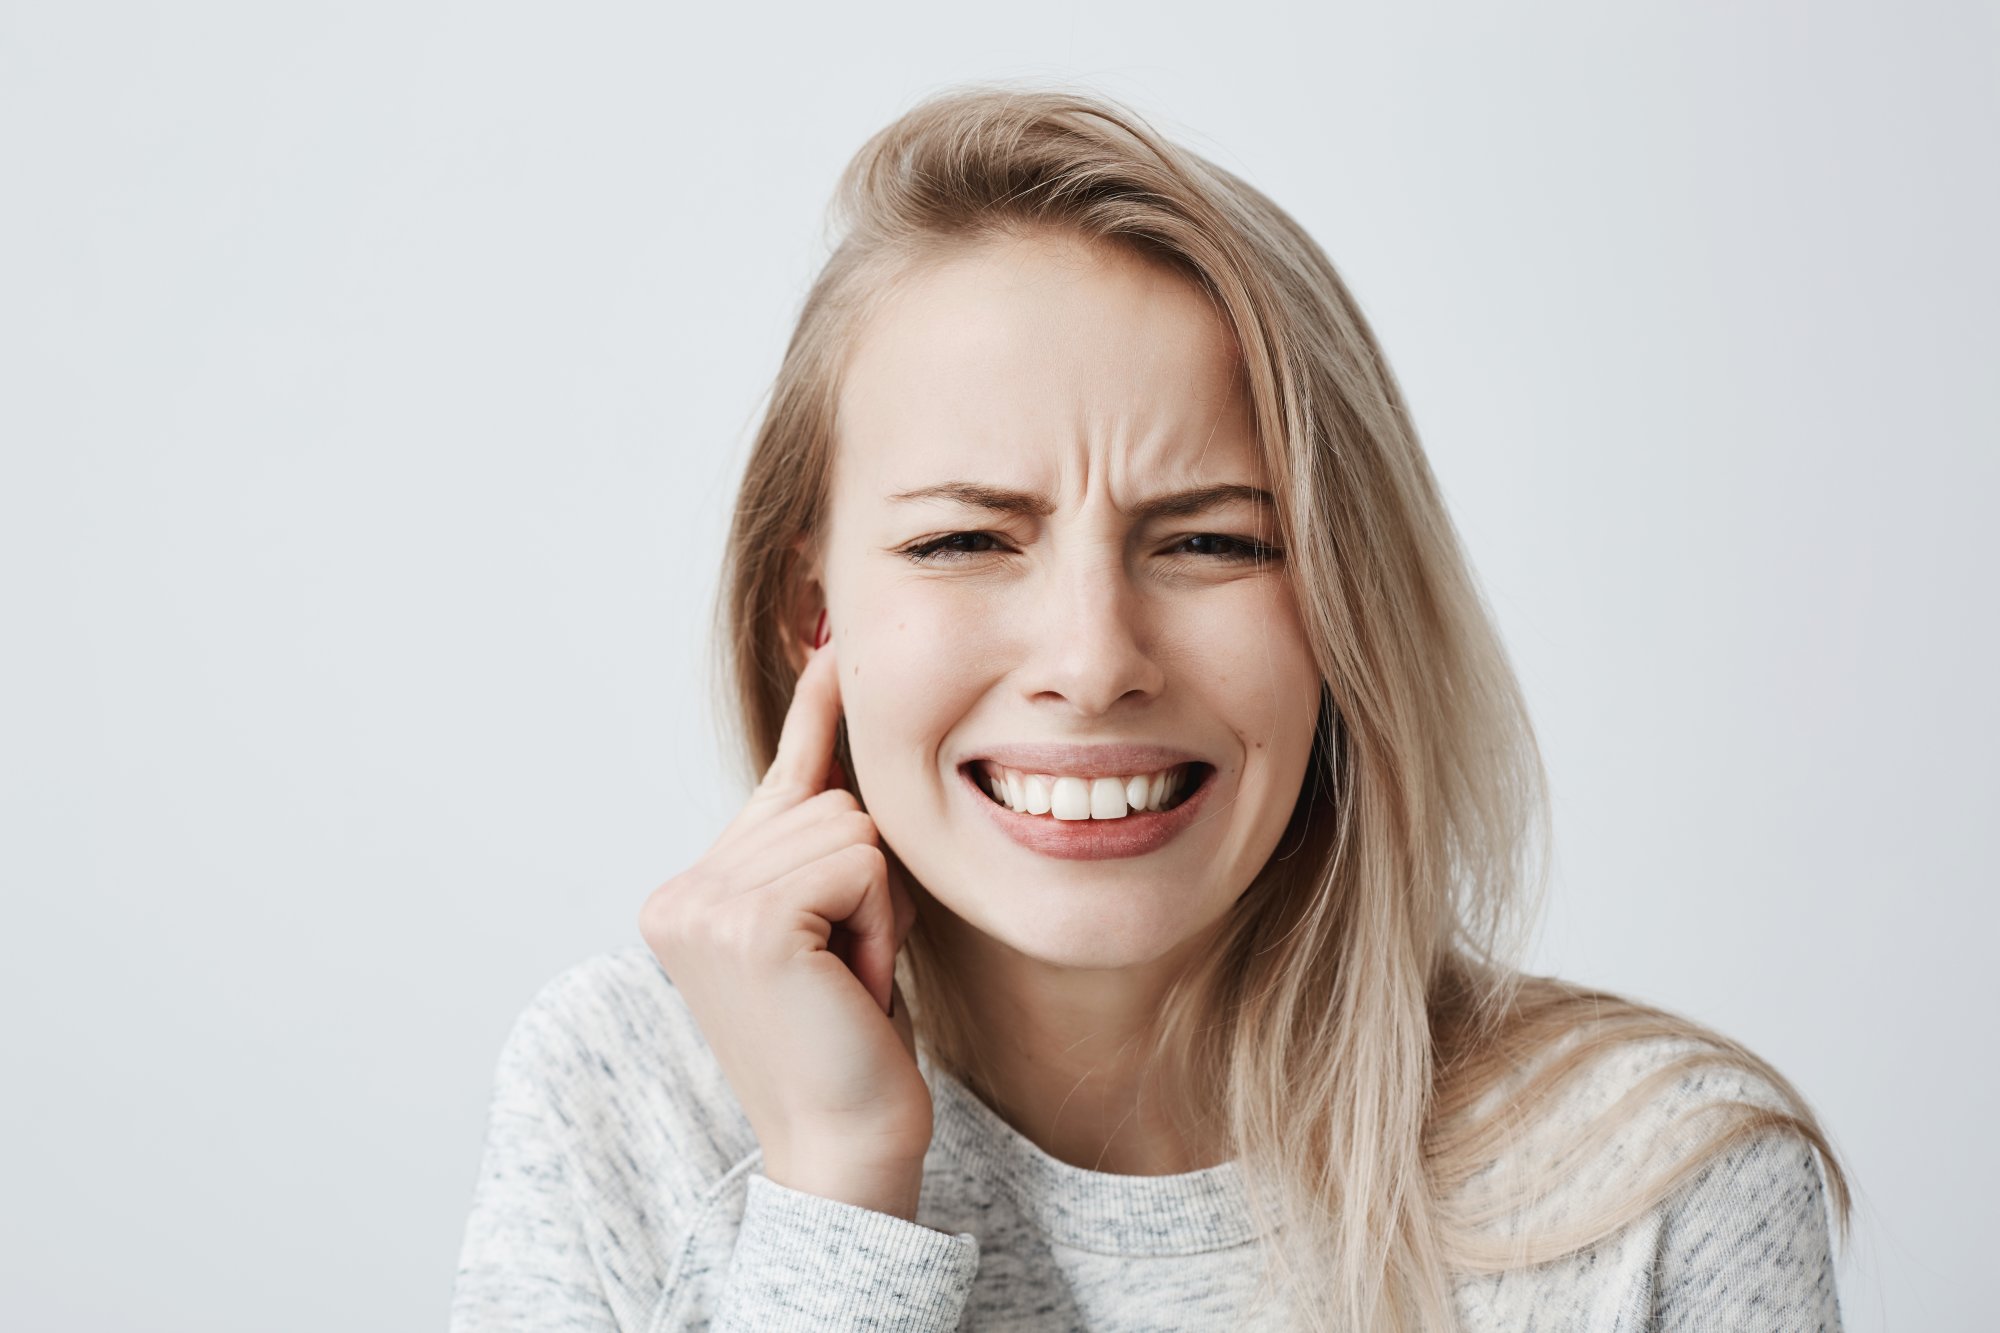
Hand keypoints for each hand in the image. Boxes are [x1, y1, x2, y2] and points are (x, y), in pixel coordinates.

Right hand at [638, 637, 928, 1216]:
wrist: (847, 1146)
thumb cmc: (850, 1037)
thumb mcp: (829, 915)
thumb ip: (815, 827)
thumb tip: (834, 701)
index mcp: (686, 890)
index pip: (779, 782)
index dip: (816, 719)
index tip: (830, 640)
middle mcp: (679, 891)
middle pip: (828, 802)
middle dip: (866, 884)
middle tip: (845, 971)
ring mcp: (703, 905)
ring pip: (849, 827)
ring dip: (876, 908)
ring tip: (846, 981)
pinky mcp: (748, 923)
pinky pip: (860, 862)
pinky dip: (879, 922)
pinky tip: (850, 983)